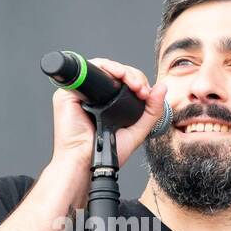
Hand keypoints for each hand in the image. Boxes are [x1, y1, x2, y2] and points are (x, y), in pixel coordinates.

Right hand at [49, 57, 168, 170]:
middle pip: (115, 72)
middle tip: (142, 90)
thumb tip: (162, 88)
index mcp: (106, 103)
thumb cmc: (106, 153)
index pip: (123, 82)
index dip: (137, 82)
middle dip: (133, 76)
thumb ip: (151, 110)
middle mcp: (93, 96)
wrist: (87, 163)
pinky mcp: (68, 92)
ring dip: (123, 71)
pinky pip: (88, 69)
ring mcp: (80, 93)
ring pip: (104, 67)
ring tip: (135, 85)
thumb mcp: (136, 130)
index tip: (146, 94)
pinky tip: (119, 77)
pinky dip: (106, 68)